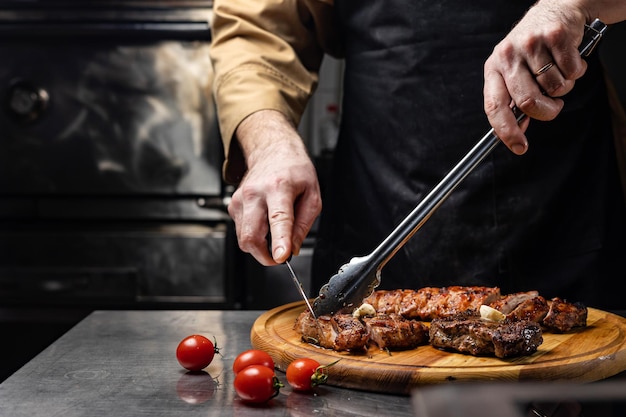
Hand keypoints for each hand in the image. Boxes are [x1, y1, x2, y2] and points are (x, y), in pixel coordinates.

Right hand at [228, 110, 321, 264]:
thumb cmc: (294, 171)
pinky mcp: (233, 205)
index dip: (279, 241)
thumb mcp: (312, 195)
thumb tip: (293, 248)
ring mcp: (240, 199)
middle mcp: (255, 193)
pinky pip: (242, 231)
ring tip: (275, 234)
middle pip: (251, 235)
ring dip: (260, 246)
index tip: (281, 257)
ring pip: (244, 238)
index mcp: (279, 187)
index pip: (278, 218)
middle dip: (265, 255)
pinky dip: (254, 235)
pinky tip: (265, 222)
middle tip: (280, 256)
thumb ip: (304, 224)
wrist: (272, 151)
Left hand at [483, 2, 589, 154]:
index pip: (494, 106)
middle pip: (528, 102)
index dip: (506, 130)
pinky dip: (576, 72)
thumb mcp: (515, 71)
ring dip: (564, 88)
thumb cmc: (534, 49)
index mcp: (493, 68)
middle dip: (546, 112)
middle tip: (553, 107)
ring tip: (559, 72)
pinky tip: (569, 59)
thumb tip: (517, 131)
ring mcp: (530, 44)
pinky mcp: (554, 36)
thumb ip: (513, 99)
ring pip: (554, 88)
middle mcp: (508, 55)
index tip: (518, 147)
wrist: (557, 10)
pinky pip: (571, 71)